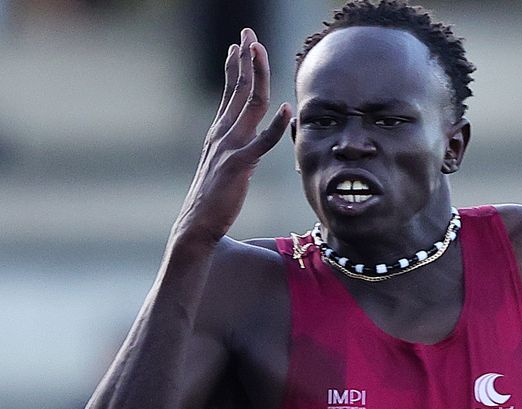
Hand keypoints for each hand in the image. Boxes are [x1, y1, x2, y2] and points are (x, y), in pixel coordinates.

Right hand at [174, 28, 290, 243]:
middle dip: (246, 58)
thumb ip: (239, 146)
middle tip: (248, 32)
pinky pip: (261, 142)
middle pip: (240, 88)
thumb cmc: (214, 199)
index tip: (239, 44)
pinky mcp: (239, 166)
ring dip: (257, 75)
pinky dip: (275, 125)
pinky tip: (288, 110)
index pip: (230, 92)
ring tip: (259, 50)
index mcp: (220, 132)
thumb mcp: (226, 165)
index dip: (236, 66)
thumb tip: (252, 134)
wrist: (197, 226)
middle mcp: (223, 133)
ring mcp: (230, 147)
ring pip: (248, 104)